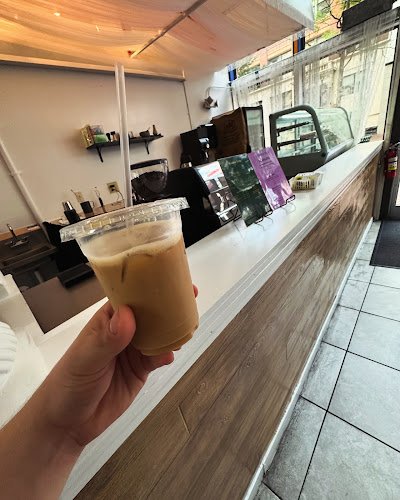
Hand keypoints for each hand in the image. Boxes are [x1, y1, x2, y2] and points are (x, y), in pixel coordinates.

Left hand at [36, 286, 197, 446]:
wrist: (68, 424)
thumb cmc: (68, 384)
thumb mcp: (86, 358)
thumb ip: (107, 339)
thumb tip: (127, 315)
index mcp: (107, 320)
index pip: (130, 296)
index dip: (149, 285)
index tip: (169, 277)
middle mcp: (122, 331)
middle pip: (150, 313)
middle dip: (168, 305)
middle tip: (189, 297)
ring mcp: (132, 351)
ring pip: (158, 334)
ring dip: (172, 329)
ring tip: (185, 326)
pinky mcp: (140, 370)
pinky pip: (158, 357)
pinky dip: (167, 354)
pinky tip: (170, 355)